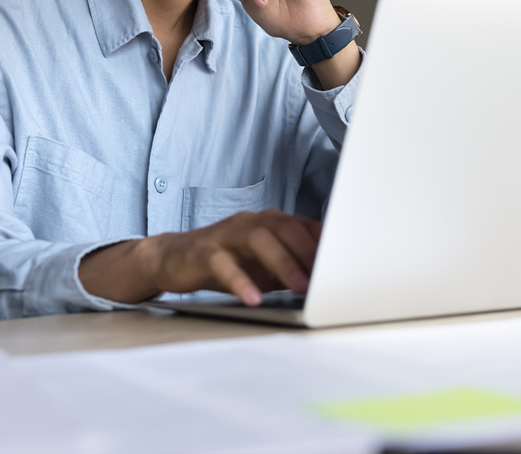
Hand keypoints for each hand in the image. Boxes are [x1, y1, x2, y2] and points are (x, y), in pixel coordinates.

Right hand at [79, 209, 321, 305]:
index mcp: (270, 223)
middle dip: (308, 251)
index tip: (346, 265)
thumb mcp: (264, 266)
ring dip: (283, 262)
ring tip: (299, 286)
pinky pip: (224, 263)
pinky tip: (254, 298)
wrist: (173, 258)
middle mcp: (252, 222)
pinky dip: (241, 281)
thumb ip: (292, 268)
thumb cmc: (227, 262)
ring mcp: (227, 234)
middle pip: (285, 227)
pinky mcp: (204, 251)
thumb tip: (326, 283)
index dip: (326, 245)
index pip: (304, 227)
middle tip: (325, 277)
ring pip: (258, 238)